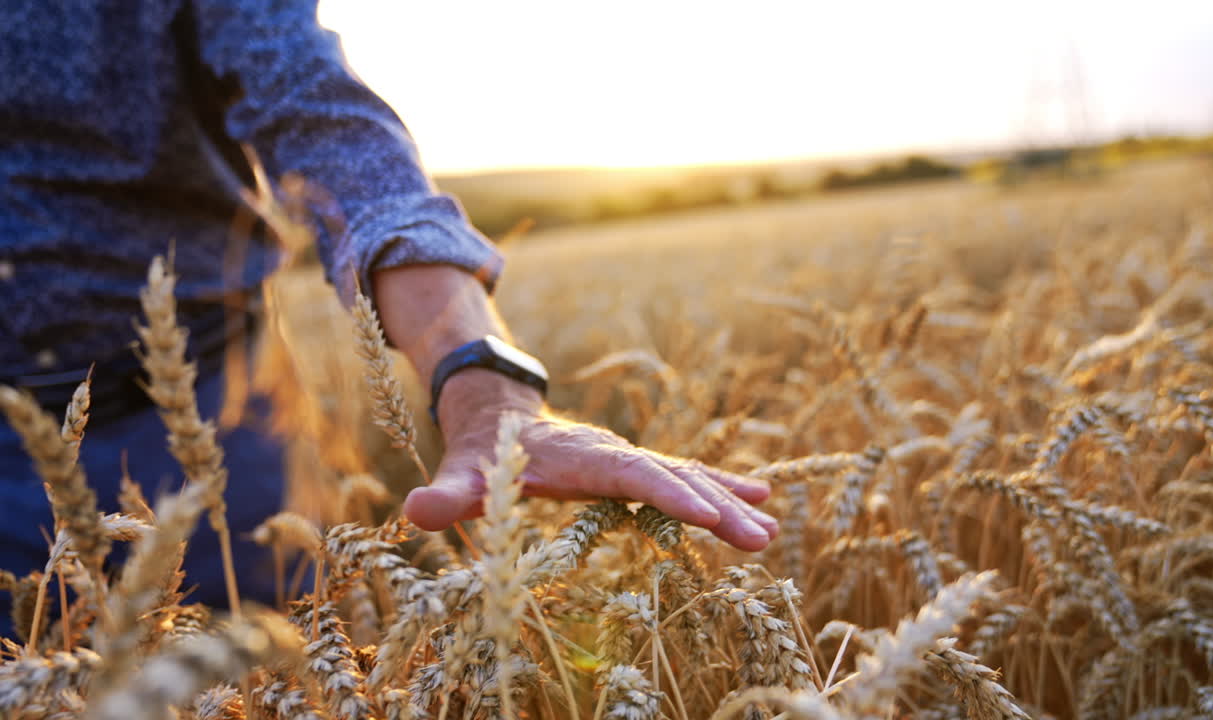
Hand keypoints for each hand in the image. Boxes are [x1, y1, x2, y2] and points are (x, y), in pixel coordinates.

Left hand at [372, 263, 776, 550]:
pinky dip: (721, 486)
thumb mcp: (460, 475)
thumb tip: (414, 511)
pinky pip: (685, 476)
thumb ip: (444, 495)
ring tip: (771, 530)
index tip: (708, 515)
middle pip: (672, 477)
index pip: (631, 475)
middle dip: (716, 507)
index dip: (668, 494)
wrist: (496, 415)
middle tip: (760, 537)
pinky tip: (760, 498)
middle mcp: (613, 454)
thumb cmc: (481, 454)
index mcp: (579, 457)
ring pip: (687, 477)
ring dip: (728, 502)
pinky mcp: (634, 467)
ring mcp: (628, 459)